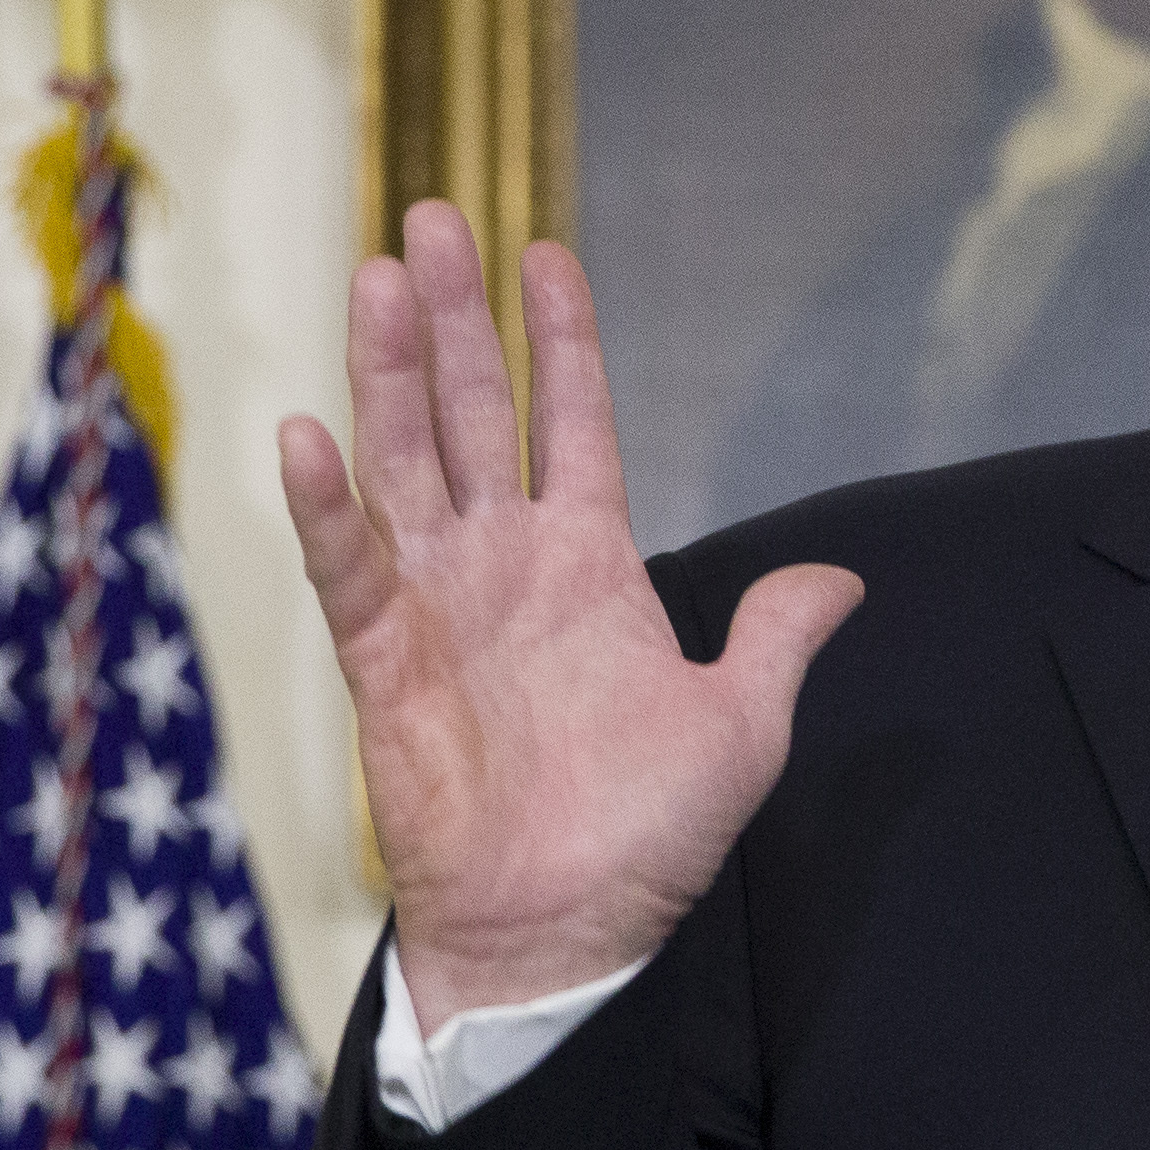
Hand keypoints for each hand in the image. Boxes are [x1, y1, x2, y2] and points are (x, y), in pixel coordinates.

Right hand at [277, 204, 861, 1032]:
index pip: (576, 421)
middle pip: (475, 413)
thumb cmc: (650, 839)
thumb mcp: (744, 725)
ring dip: (390, 372)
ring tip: (380, 277)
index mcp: (592, 564)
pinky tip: (309, 434)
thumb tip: (840, 579)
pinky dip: (328, 508)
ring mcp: (440, 606)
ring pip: (406, 462)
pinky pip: (350, 571)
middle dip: (457, 318)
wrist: (570, 933)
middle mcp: (507, 565)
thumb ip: (778, 637)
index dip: (563, 340)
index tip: (548, 251)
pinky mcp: (384, 665)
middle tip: (432, 217)